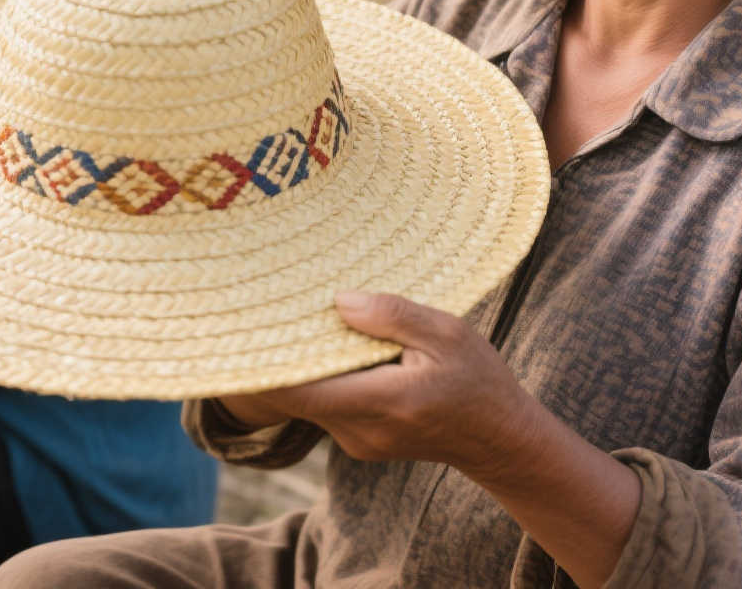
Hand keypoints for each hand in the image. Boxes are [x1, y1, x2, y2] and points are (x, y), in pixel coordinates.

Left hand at [230, 292, 532, 473]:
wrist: (500, 439)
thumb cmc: (479, 381)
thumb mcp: (448, 333)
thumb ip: (393, 316)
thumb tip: (340, 301)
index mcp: (381, 401)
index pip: (300, 389)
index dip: (263, 364)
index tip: (240, 330)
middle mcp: (359, 429)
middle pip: (295, 393)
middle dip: (277, 354)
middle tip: (255, 309)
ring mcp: (356, 439)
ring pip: (307, 399)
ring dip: (298, 364)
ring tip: (288, 318)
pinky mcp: (358, 439)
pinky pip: (325, 404)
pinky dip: (318, 376)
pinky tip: (324, 343)